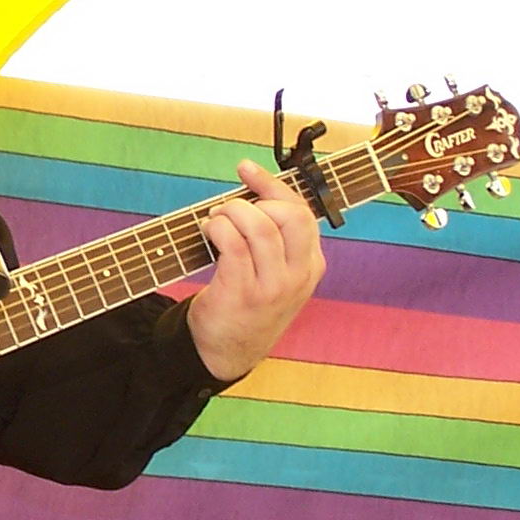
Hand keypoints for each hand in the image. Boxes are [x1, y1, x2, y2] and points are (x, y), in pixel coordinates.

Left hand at [186, 159, 325, 382]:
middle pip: (289, 216)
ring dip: (230, 213)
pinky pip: (234, 246)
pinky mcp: (244, 295)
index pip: (302, 212)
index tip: (246, 170)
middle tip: (228, 210)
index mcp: (311, 265)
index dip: (273, 185)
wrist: (228, 350)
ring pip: (260, 227)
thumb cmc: (248, 300)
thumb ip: (272, 232)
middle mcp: (298, 276)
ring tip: (214, 221)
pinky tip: (208, 231)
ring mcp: (273, 288)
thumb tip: (251, 182)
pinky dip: (218, 229)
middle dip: (253, 201)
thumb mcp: (275, 269)